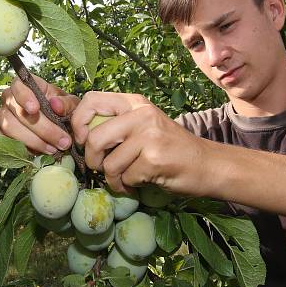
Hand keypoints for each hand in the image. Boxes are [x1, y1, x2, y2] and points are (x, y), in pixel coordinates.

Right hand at [0, 74, 79, 153]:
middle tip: (62, 141)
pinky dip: (25, 148)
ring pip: (10, 128)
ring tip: (53, 149)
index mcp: (26, 86)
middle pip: (18, 112)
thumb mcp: (71, 105)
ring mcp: (3, 116)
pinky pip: (7, 141)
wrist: (60, 127)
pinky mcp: (1, 133)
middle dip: (42, 129)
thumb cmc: (64, 111)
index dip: (24, 97)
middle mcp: (10, 99)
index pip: (18, 86)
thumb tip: (56, 105)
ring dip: (34, 141)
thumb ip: (67, 104)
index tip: (34, 109)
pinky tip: (41, 152)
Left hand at [70, 91, 208, 195]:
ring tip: (125, 178)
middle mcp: (142, 114)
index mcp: (135, 102)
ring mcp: (150, 135)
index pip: (91, 100)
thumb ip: (115, 125)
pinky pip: (125, 178)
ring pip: (108, 163)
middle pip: (94, 138)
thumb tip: (78, 136)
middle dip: (93, 160)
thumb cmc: (170, 148)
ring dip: (113, 178)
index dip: (78, 123)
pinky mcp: (155, 159)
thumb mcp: (143, 126)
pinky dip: (128, 186)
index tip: (83, 141)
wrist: (207, 165)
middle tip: (102, 168)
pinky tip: (140, 182)